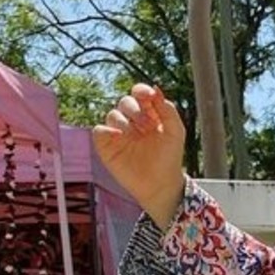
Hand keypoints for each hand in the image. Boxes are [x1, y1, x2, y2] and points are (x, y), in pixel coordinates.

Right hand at [93, 84, 186, 228]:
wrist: (160, 184)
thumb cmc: (169, 158)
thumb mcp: (175, 132)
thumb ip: (168, 109)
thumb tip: (155, 89)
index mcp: (148, 115)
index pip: (140, 94)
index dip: (141, 91)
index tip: (148, 96)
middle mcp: (132, 122)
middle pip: (125, 102)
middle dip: (135, 109)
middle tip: (146, 124)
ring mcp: (119, 134)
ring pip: (112, 114)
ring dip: (123, 120)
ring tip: (134, 134)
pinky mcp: (107, 146)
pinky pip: (99, 130)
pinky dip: (106, 130)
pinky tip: (119, 136)